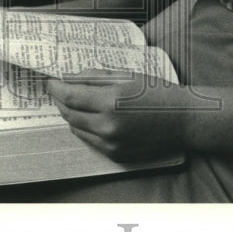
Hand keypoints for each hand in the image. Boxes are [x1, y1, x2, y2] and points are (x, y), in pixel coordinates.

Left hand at [45, 70, 190, 161]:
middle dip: (61, 101)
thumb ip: (95, 77)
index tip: (50, 82)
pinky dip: (84, 128)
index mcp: (111, 102)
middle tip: (59, 90)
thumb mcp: (126, 76)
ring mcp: (112, 144)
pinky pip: (90, 141)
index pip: (70, 96)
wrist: (183, 120)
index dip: (56, 88)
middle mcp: (108, 126)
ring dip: (70, 115)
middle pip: (69, 114)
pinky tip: (88, 117)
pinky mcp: (116, 155)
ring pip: (77, 129)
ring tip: (73, 102)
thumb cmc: (157, 92)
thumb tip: (70, 78)